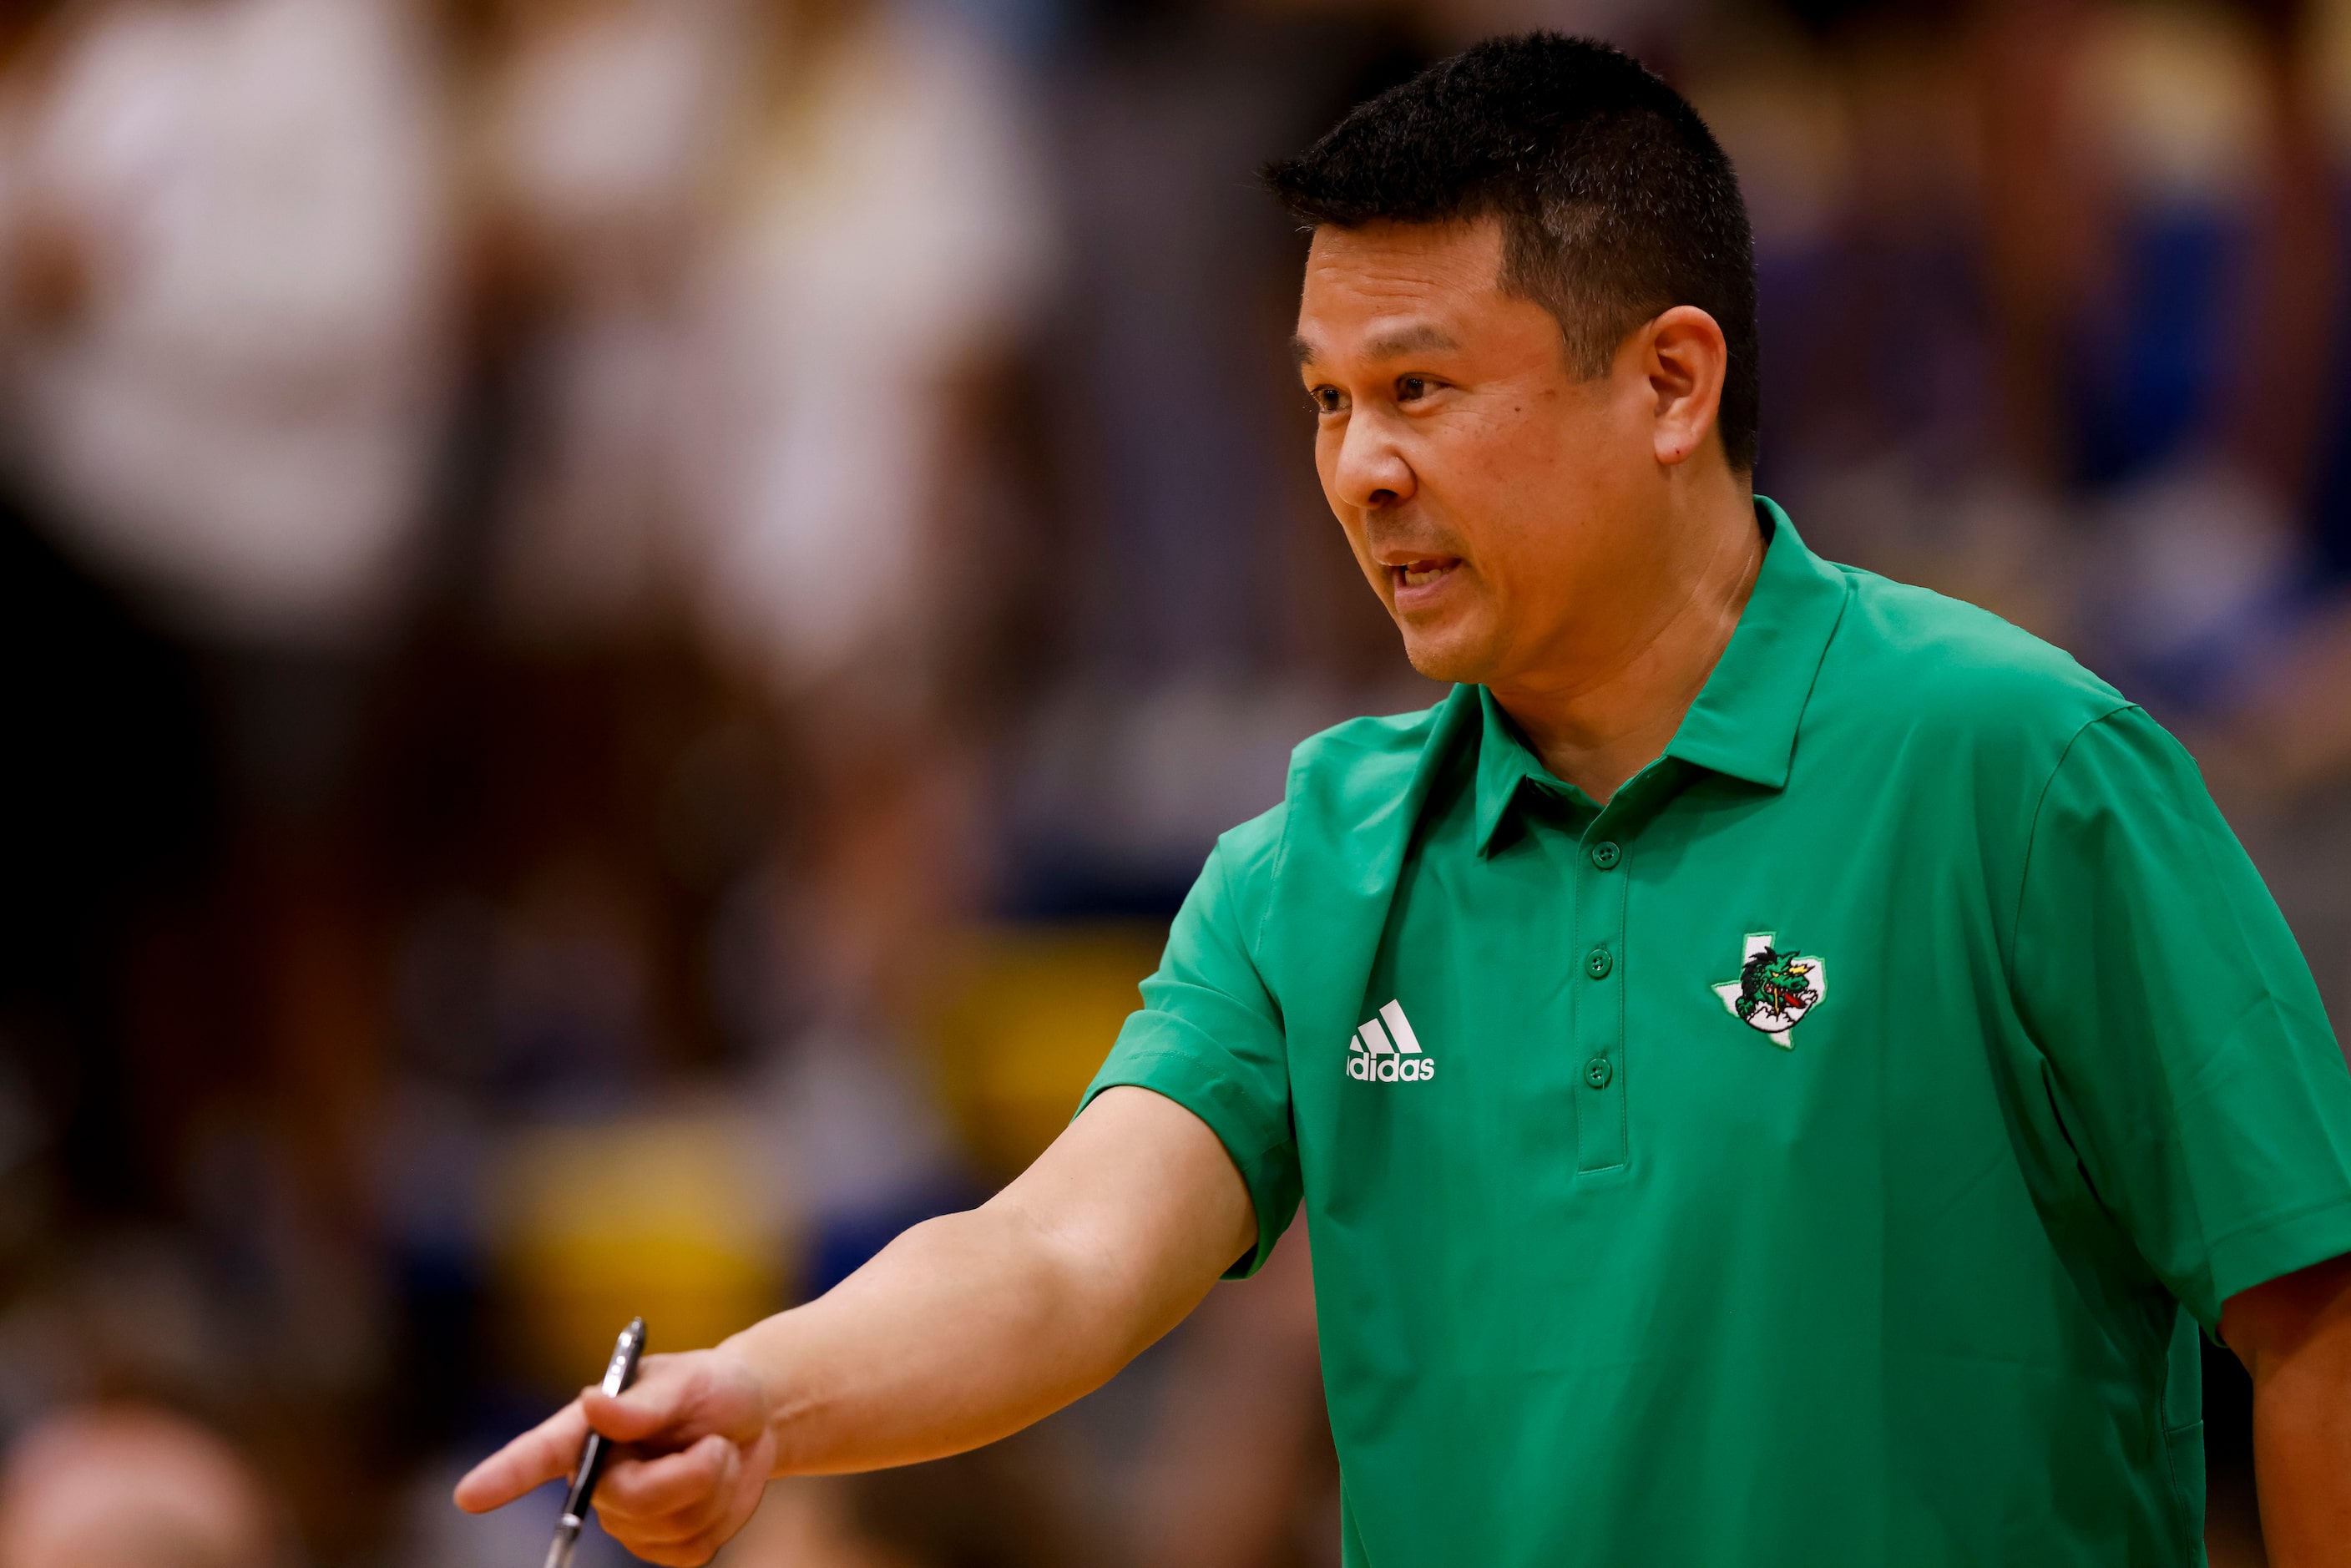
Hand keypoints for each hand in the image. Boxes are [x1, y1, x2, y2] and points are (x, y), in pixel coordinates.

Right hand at [453, 1348, 776, 1566]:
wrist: (753, 1420)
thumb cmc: (711, 1389)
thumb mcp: (687, 1382)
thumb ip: (643, 1403)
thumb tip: (593, 1404)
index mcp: (590, 1430)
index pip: (540, 1454)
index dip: (504, 1475)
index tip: (469, 1494)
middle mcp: (598, 1478)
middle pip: (633, 1501)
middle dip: (691, 1474)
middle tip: (719, 1443)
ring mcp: (628, 1517)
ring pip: (670, 1528)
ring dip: (712, 1489)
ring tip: (717, 1453)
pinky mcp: (662, 1545)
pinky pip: (691, 1550)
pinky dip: (721, 1517)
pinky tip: (718, 1488)